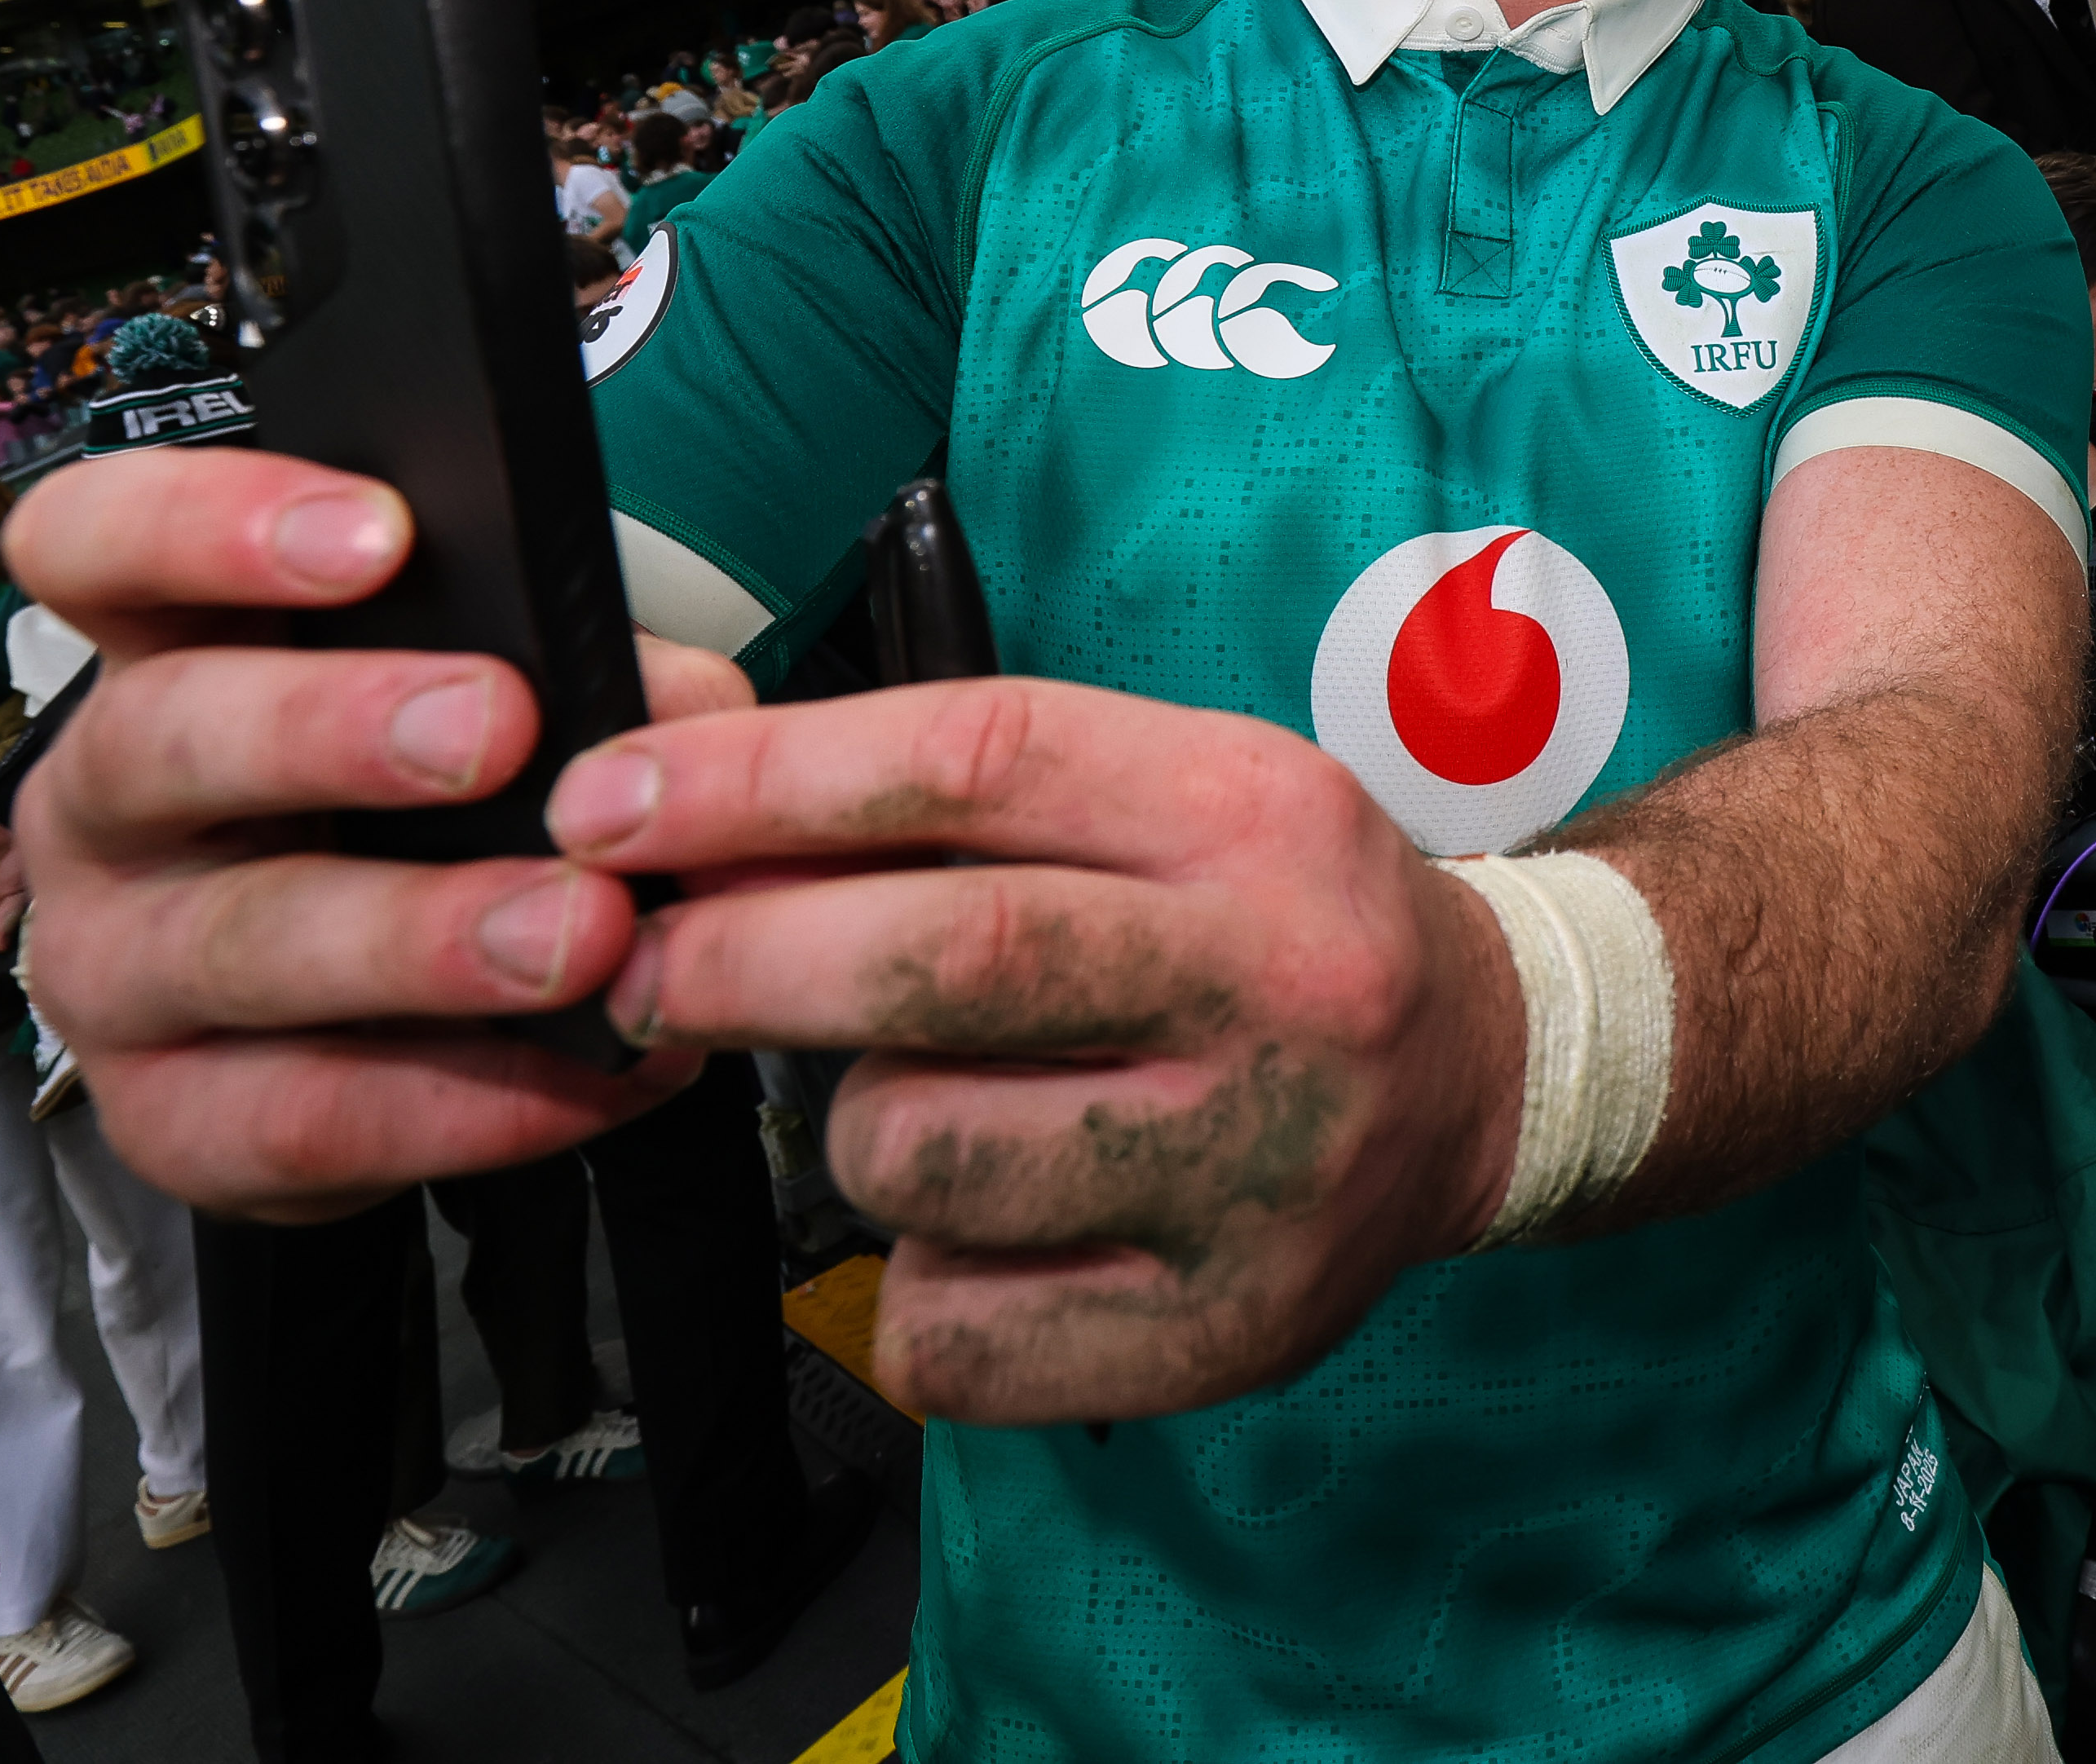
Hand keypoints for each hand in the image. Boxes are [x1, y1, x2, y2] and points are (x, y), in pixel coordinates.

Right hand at [4, 447, 742, 1218]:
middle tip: (495, 728)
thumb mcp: (509, 704)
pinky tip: (581, 1070)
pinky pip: (306, 1115)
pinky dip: (464, 1097)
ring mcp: (113, 965)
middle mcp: (109, 797)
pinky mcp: (173, 1118)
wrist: (394, 1029)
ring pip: (239, 941)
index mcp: (173, 649)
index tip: (378, 535)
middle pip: (167, 736)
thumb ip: (591, 676)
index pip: (105, 542)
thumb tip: (677, 705)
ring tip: (576, 931)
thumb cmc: (438, 814)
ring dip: (421, 935)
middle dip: (337, 727)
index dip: (213, 523)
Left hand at [557, 679, 1520, 1424]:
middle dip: (739, 959)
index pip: (978, 761)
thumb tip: (688, 824)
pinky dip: (914, 1287)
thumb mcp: (1170, 793)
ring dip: (852, 1133)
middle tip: (643, 970)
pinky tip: (986, 1235)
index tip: (606, 807)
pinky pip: (953, 1333)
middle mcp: (1278, 986)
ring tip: (922, 1109)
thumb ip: (962, 805)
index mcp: (1255, 815)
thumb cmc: (1277, 920)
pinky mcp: (1224, 1334)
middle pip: (946, 963)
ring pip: (920, 1156)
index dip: (762, 782)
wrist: (1489, 1082)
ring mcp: (1257, 1173)